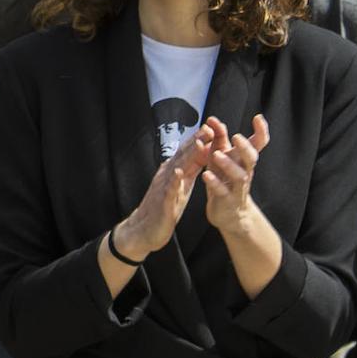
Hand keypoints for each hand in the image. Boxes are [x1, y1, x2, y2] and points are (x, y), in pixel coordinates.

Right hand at [111, 124, 212, 260]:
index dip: (199, 141)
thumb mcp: (179, 188)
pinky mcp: (162, 203)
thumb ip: (188, 172)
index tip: (213, 128)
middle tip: (209, 127)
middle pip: (183, 156)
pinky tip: (179, 173)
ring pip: (177, 168)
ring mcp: (163, 188)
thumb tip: (200, 157)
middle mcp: (167, 176)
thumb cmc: (163, 208)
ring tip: (199, 144)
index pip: (187, 154)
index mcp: (174, 173)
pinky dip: (174, 181)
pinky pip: (168, 191)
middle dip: (196, 142)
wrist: (143, 229)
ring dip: (187, 156)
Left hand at [203, 115, 269, 235]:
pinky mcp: (227, 200)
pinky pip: (222, 191)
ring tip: (217, 154)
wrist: (229, 213)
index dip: (261, 131)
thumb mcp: (220, 157)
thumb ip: (218, 139)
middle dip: (246, 147)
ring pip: (239, 176)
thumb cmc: (224, 179)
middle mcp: (245, 172)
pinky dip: (214, 183)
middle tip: (237, 137)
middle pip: (251, 159)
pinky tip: (206, 175)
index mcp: (244, 160)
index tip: (258, 117)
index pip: (258, 144)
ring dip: (228, 164)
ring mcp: (237, 187)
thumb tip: (213, 119)